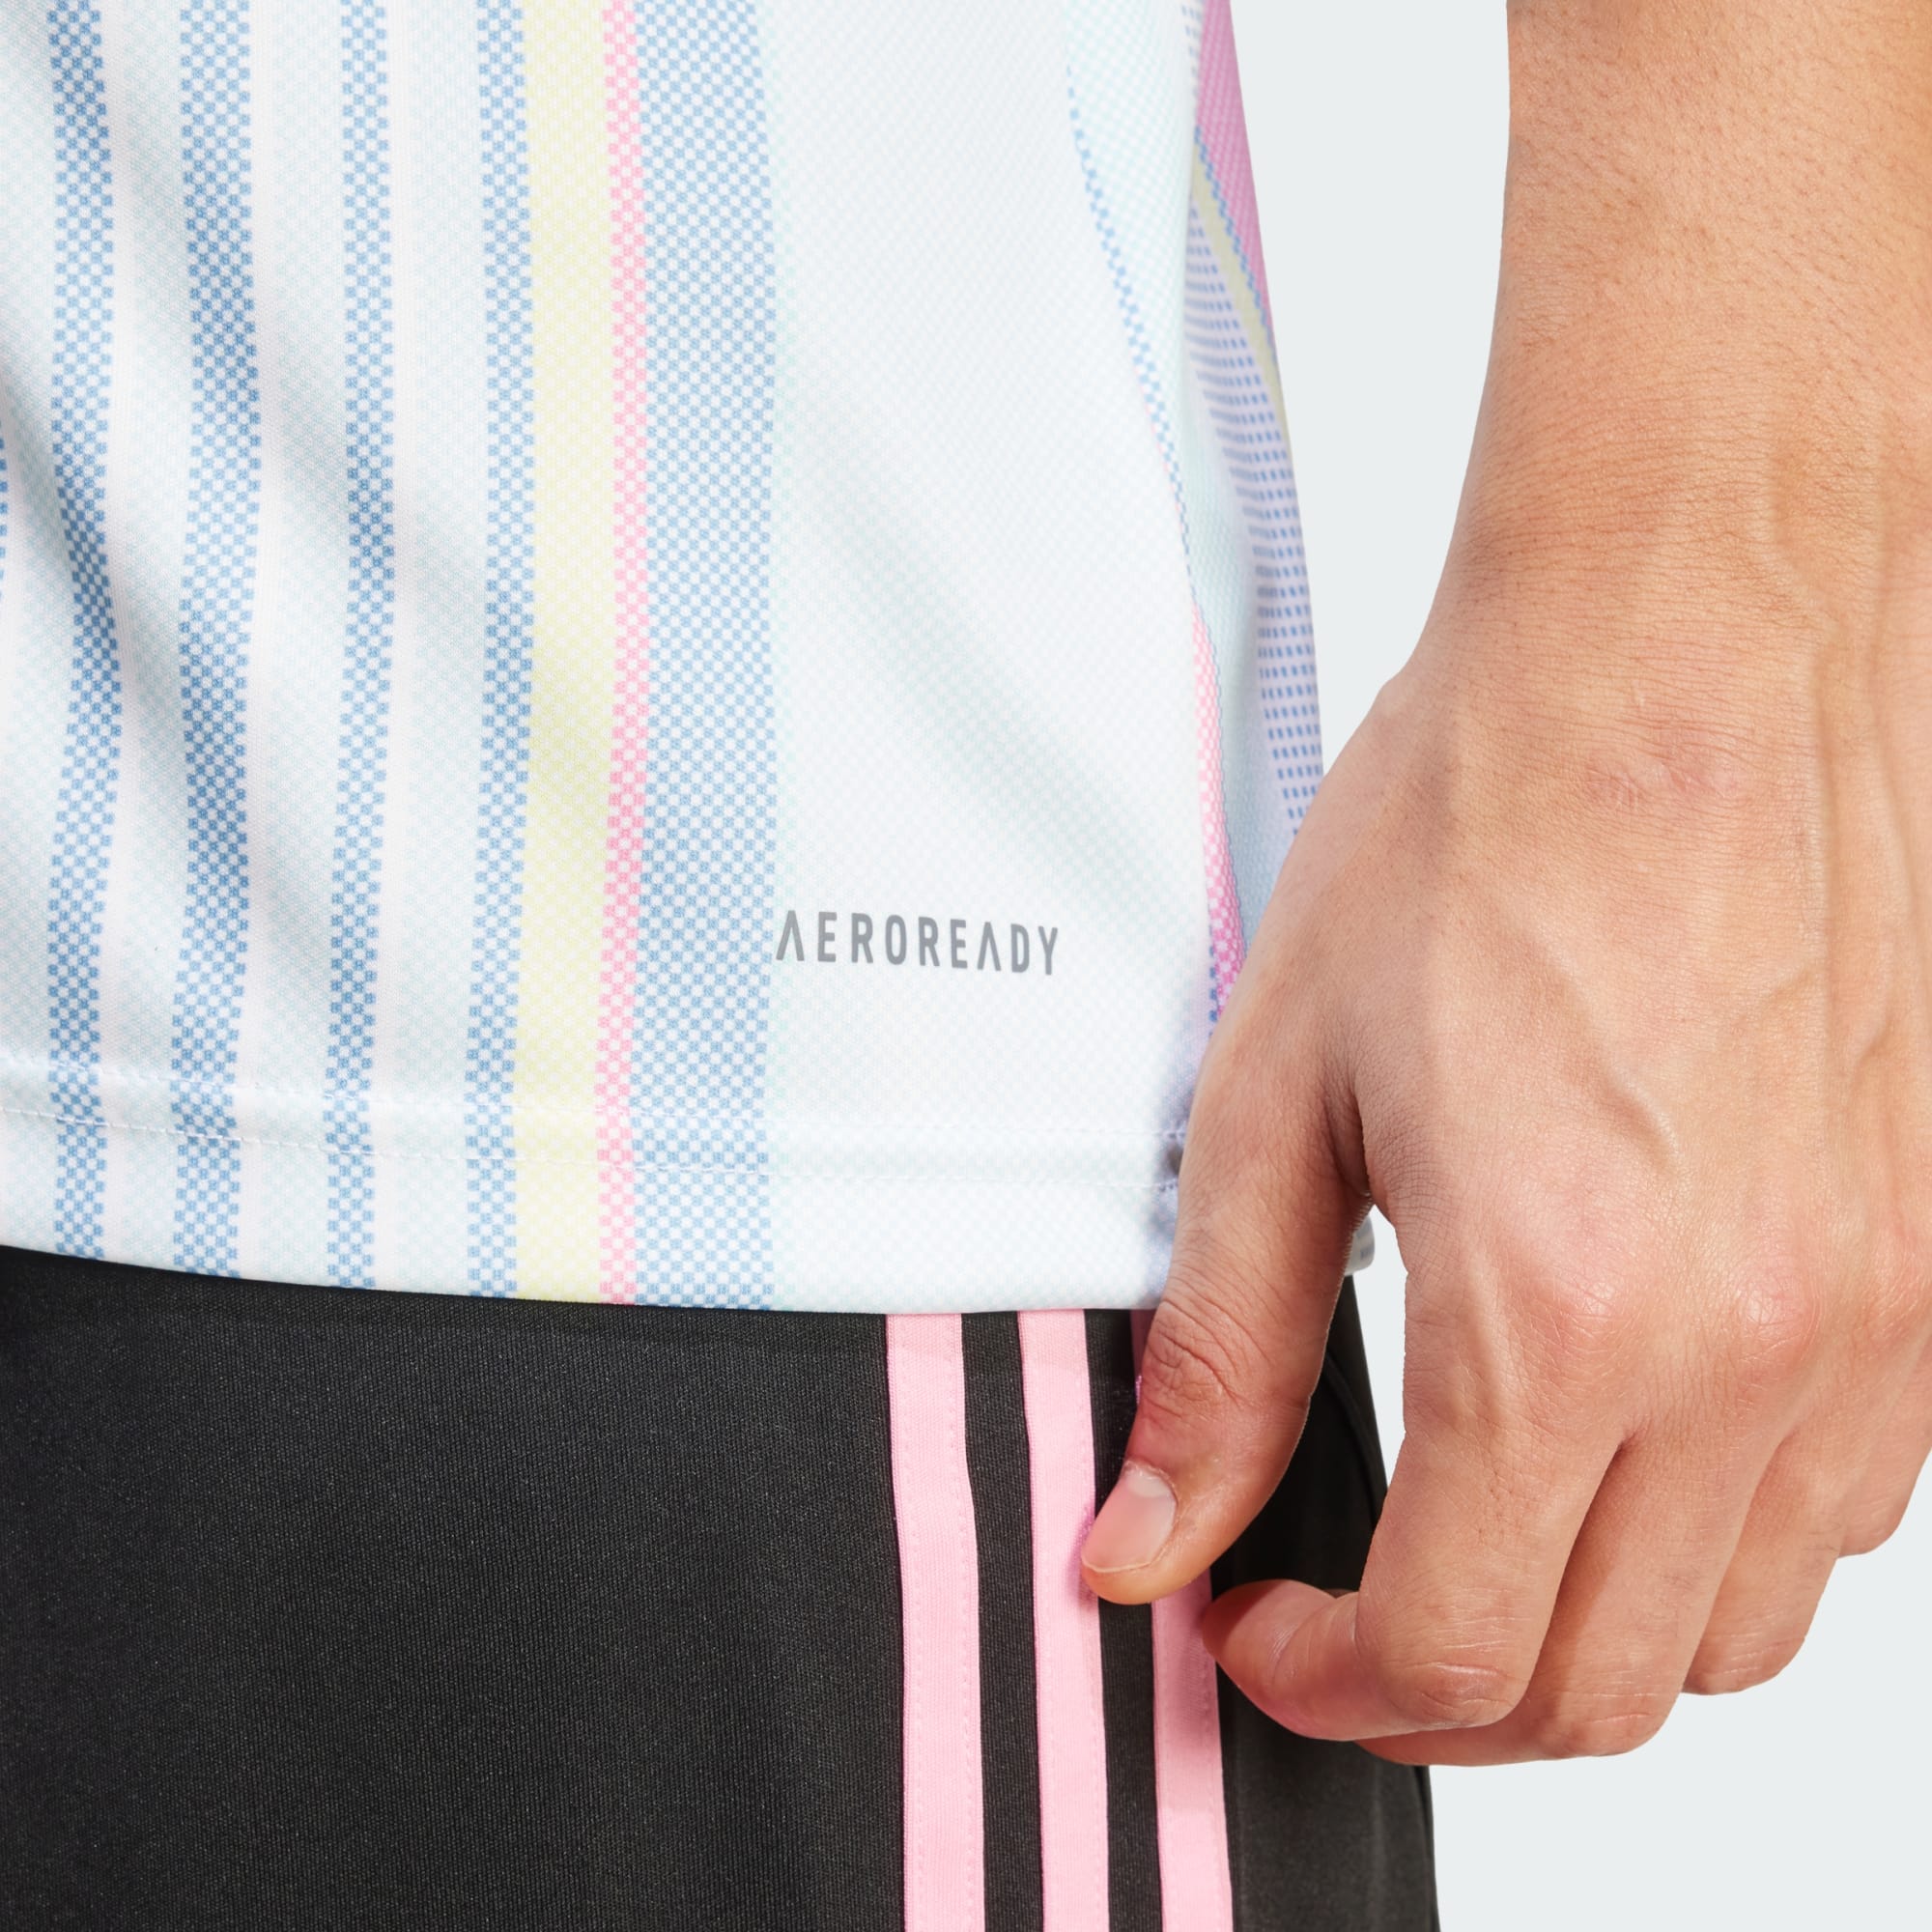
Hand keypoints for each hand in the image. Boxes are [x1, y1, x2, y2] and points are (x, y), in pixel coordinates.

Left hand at [1080, 526, 1931, 1763]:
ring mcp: (1868, 1318)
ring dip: (1580, 1637)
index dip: (1323, 1680)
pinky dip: (1713, 1545)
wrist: (1680, 654)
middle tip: (1336, 1617)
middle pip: (1600, 1683)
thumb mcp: (1277, 1095)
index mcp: (1560, 1312)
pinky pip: (1840, 1510)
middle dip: (1437, 1695)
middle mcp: (1749, 1347)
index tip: (1254, 1628)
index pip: (1449, 1645)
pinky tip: (1613, 1449)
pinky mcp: (1922, 1267)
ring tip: (1467, 1545)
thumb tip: (1154, 1535)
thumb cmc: (1481, 827)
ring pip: (1738, 1631)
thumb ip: (1219, 1354)